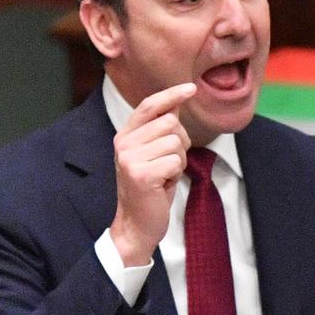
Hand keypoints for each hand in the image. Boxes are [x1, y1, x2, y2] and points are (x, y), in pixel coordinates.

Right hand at [110, 82, 196, 265]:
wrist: (136, 225)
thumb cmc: (149, 190)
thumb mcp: (153, 155)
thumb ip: (161, 129)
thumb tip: (176, 103)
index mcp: (125, 136)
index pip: (149, 105)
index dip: (171, 95)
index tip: (191, 88)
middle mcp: (123, 144)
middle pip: (170, 124)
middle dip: (180, 144)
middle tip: (168, 165)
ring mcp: (130, 159)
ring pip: (175, 143)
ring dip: (179, 161)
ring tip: (164, 176)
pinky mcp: (141, 174)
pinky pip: (176, 162)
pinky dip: (176, 174)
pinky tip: (163, 185)